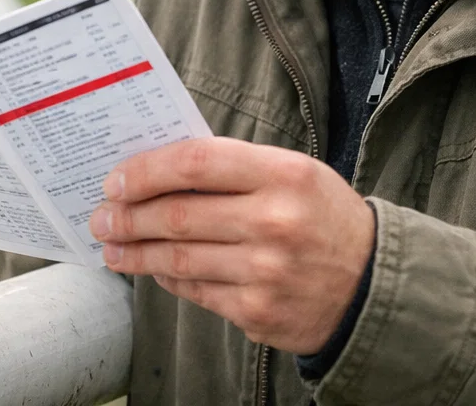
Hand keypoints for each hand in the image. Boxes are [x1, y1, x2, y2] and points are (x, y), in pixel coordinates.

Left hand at [88, 136, 374, 352]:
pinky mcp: (257, 312)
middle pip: (177, 215)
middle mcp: (274, 222)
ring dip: (135, 252)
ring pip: (177, 258)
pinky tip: (152, 268)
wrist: (373, 282)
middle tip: (102, 216)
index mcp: (283, 175)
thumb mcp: (294, 174)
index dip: (147, 171)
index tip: (117, 179)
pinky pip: (195, 291)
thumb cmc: (323, 217)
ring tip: (113, 246)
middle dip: (128, 216)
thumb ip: (234, 170)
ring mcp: (265, 272)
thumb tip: (159, 173)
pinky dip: (167, 278)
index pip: (195, 163)